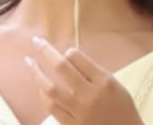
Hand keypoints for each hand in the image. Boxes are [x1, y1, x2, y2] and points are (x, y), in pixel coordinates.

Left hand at [25, 37, 143, 124]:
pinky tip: (40, 88)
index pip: (78, 58)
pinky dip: (44, 96)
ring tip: (29, 62)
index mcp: (104, 82)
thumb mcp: (116, 86)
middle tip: (36, 41)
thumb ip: (95, 72)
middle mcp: (90, 95)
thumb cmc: (123, 110)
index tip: (66, 51)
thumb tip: (71, 57)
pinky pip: (52, 108)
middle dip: (46, 51)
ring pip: (51, 89)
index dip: (68, 51)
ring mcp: (79, 111)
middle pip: (62, 67)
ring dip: (37, 73)